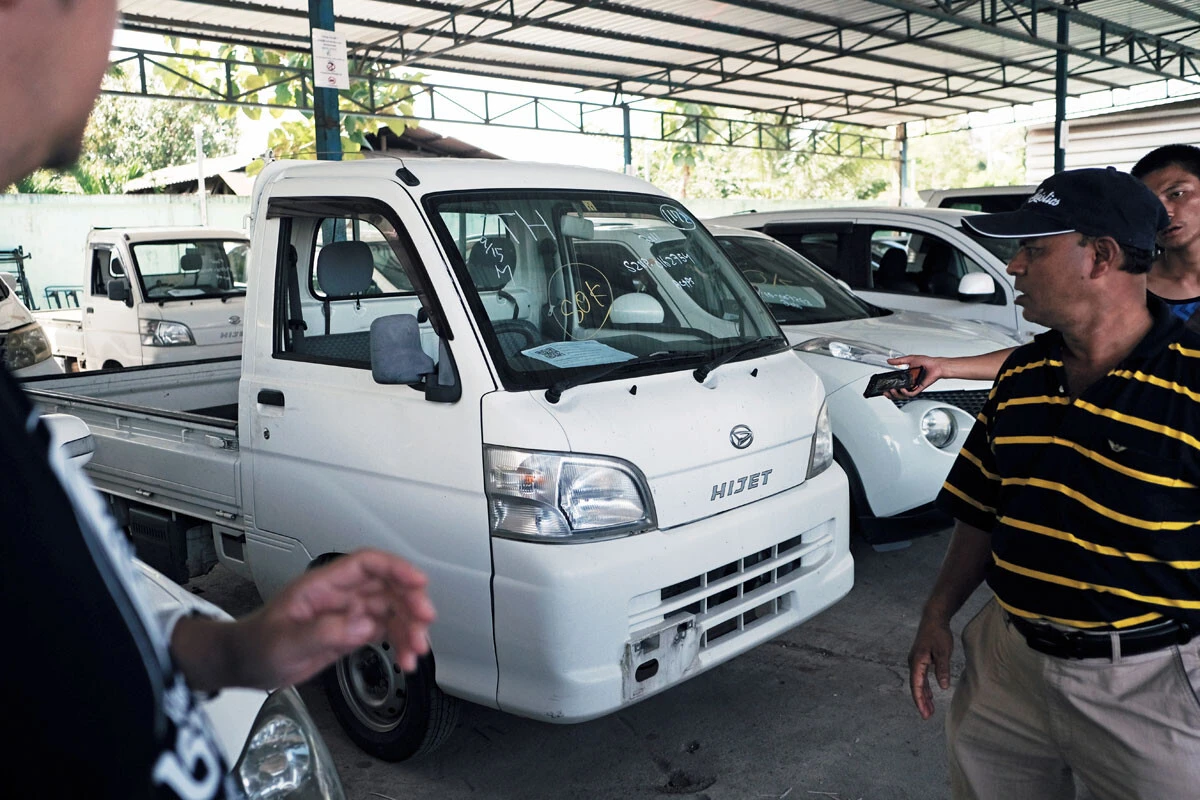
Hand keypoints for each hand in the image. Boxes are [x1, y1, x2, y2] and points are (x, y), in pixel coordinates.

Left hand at [173, 549, 434, 691]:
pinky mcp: (351, 632)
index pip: (367, 564)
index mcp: (322, 585)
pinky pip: (384, 630)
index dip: (396, 568)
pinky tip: (405, 657)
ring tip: (416, 651)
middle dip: (411, 601)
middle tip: (424, 622)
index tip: (417, 582)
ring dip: (409, 627)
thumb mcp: (285, 641)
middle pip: (387, 586)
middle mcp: (340, 595)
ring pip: (391, 610)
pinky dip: (400, 642)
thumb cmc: (257, 646)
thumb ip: (323, 631)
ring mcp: (347, 613)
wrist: (246, 664)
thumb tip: (361, 625)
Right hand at [884, 354, 944, 398]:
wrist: (935, 365)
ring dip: (896, 395)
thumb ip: (898, 361)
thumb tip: (889, 361)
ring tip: (892, 390)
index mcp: (906, 378)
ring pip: (903, 396)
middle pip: (898, 393)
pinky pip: (911, 394)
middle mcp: (909, 384)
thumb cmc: (926, 362)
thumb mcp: (909, 359)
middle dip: (890, 395)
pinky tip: (902, 389)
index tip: (883, 388)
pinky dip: (905, 393)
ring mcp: (913, 387)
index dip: (889, 388)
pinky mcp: (919, 389)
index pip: (895, 385)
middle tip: (885, 392)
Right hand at [908, 612, 953, 719]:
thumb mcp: (943, 652)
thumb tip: (943, 687)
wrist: (933, 618)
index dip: (920, 701)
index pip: (916, 686)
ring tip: (929, 710)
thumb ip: (942, 669)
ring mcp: (916, 661)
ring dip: (923, 696)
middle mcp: (913, 663)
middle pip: (915, 687)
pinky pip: (921, 678)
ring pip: (918, 683)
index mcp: (917, 662)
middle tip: (927, 717)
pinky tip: (930, 695)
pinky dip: (924, 688)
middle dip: (921, 702)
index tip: (924, 714)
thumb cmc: (938, 633)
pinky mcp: (921, 660)